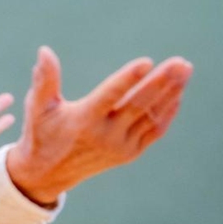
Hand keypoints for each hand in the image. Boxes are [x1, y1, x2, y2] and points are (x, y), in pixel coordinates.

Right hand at [6, 46, 192, 204]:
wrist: (47, 173)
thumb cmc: (41, 132)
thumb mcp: (37, 107)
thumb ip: (44, 79)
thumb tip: (44, 50)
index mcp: (82, 121)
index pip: (109, 96)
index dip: (127, 79)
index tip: (146, 62)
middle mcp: (104, 136)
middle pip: (139, 105)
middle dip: (162, 82)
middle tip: (180, 62)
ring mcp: (119, 146)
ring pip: (151, 117)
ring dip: (170, 93)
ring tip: (184, 70)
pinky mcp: (129, 154)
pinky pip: (154, 131)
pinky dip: (167, 112)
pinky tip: (177, 93)